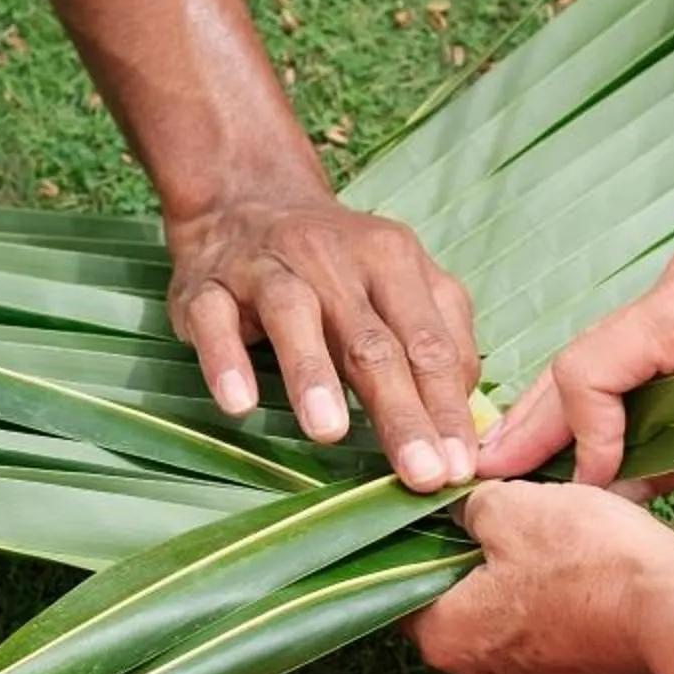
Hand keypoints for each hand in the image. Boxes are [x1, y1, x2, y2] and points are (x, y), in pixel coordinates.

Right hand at [167, 189, 479, 490]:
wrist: (244, 200)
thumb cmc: (337, 266)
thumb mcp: (401, 282)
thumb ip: (442, 338)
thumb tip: (465, 415)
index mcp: (391, 259)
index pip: (427, 342)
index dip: (445, 407)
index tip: (459, 470)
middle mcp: (332, 258)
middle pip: (370, 340)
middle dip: (399, 410)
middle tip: (420, 473)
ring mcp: (266, 268)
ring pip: (292, 317)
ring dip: (312, 374)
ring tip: (329, 433)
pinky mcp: (207, 287)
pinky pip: (214, 321)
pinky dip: (226, 360)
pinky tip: (239, 403)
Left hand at [410, 479, 673, 673]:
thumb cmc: (589, 560)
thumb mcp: (513, 506)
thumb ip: (469, 509)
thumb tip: (465, 516)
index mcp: (447, 640)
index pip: (405, 593)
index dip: (425, 550)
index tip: (451, 521)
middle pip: (460, 615)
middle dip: (481, 572)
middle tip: (514, 530)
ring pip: (509, 630)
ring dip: (526, 594)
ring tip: (561, 554)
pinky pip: (552, 647)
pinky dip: (563, 618)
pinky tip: (588, 585)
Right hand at [479, 241, 673, 484]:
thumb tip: (618, 492)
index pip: (591, 367)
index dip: (575, 433)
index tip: (587, 486)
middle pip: (584, 353)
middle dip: (534, 417)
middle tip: (485, 469)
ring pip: (609, 349)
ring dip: (569, 405)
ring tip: (520, 458)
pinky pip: (644, 345)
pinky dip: (614, 388)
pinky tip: (589, 430)